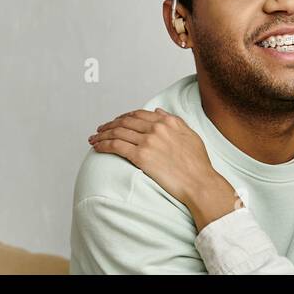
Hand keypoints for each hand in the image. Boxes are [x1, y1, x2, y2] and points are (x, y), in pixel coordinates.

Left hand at [88, 108, 237, 230]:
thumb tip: (158, 111)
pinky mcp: (141, 157)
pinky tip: (97, 147)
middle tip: (100, 130)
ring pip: (117, 132)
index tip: (116, 121)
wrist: (199, 182)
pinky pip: (116, 146)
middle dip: (109, 125)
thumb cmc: (198, 164)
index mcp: (168, 122)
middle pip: (125, 122)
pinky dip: (103, 145)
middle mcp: (156, 128)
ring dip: (102, 134)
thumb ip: (174, 121)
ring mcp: (148, 142)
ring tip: (94, 139)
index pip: (139, 114)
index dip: (124, 117)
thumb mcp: (190, 135)